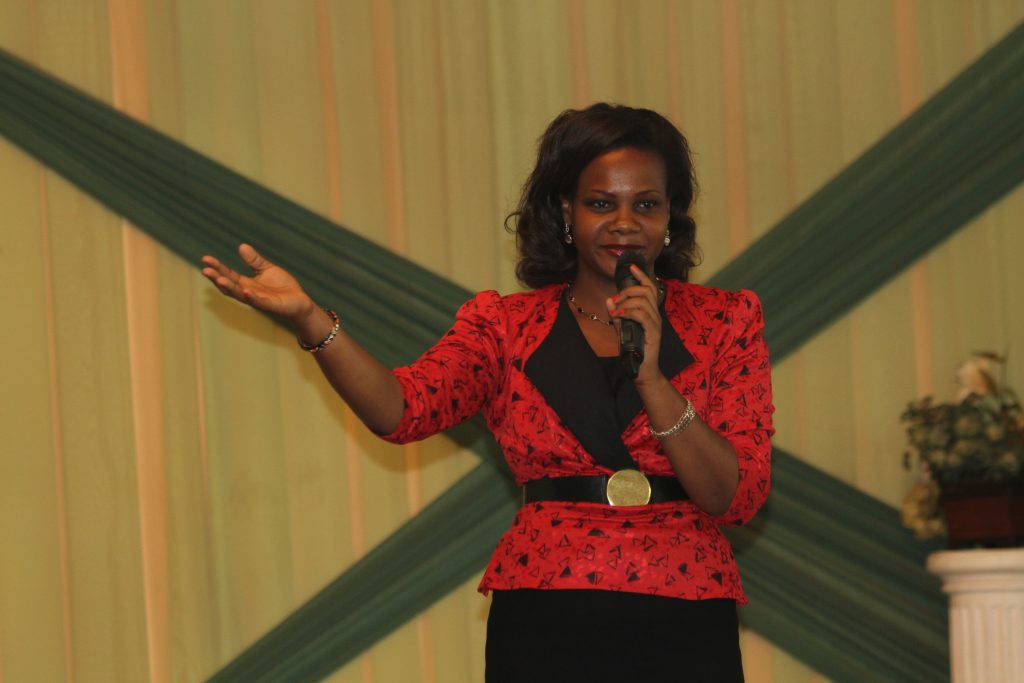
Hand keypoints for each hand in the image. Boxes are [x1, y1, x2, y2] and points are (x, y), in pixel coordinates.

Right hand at [201, 244, 315, 324]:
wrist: (300, 301)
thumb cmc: (282, 286)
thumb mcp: (267, 269)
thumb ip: (254, 260)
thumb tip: (241, 246)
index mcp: (246, 283)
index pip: (228, 275)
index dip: (217, 267)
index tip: (205, 259)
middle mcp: (248, 293)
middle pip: (229, 285)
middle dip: (217, 278)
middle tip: (205, 270)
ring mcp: (258, 300)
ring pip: (240, 295)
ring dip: (229, 288)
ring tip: (219, 279)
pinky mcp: (271, 306)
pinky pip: (260, 302)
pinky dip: (252, 297)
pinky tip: (246, 291)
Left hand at [607, 265, 662, 383]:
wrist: (642, 369)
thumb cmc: (634, 349)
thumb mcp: (622, 329)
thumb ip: (617, 315)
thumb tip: (609, 300)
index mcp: (650, 312)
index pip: (650, 288)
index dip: (641, 275)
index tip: (632, 267)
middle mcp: (655, 315)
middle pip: (646, 291)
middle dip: (628, 290)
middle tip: (616, 299)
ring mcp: (656, 323)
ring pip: (643, 302)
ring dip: (626, 303)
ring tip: (616, 311)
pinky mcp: (653, 333)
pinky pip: (641, 315)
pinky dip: (628, 313)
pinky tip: (619, 316)